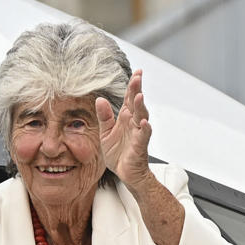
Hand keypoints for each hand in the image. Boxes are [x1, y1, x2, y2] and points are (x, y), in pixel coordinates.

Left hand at [96, 69, 151, 183]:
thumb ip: (104, 117)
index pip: (129, 98)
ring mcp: (138, 133)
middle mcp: (133, 122)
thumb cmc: (118, 153)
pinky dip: (144, 129)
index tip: (137, 72)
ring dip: (140, 106)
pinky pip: (143, 136)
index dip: (133, 85)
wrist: (125, 173)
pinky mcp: (140, 146)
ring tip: (139, 96)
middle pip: (136, 103)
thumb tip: (100, 99)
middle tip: (138, 76)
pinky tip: (143, 122)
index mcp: (125, 118)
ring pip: (142, 116)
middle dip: (137, 90)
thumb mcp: (106, 133)